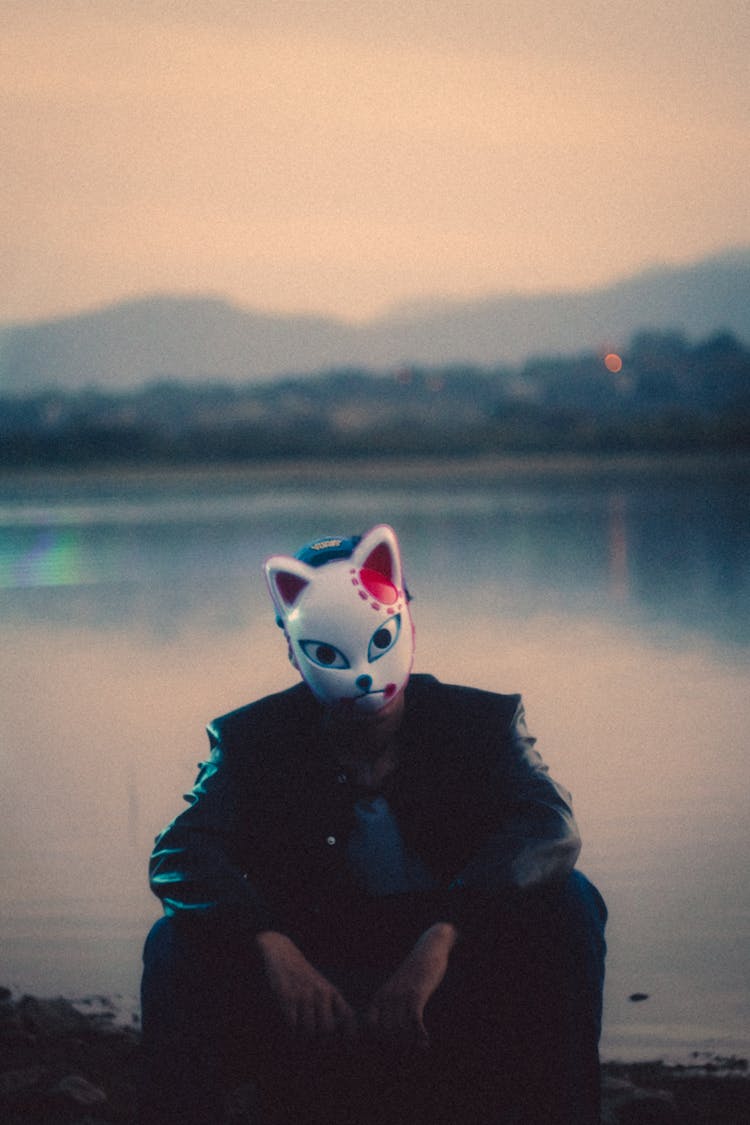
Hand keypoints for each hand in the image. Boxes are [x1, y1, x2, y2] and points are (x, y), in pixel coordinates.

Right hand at [255, 931, 357, 1042]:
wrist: (282, 954)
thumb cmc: (302, 976)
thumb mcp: (321, 986)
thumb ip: (332, 1006)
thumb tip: (343, 1035)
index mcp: (331, 992)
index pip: (348, 1017)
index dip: (350, 1035)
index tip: (347, 1046)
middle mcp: (320, 993)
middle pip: (327, 1029)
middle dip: (320, 1040)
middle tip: (313, 1042)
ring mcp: (303, 995)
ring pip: (308, 1031)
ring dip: (302, 1037)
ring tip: (298, 1035)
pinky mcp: (286, 997)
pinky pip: (292, 1026)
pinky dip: (290, 1031)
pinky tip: (289, 1027)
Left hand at [364, 922, 458, 1052]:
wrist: (428, 950)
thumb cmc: (414, 974)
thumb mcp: (398, 989)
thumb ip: (392, 1007)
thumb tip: (392, 1035)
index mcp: (380, 996)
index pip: (371, 1026)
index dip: (379, 1040)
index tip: (392, 1048)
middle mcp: (387, 996)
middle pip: (385, 1032)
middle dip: (396, 1046)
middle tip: (408, 1053)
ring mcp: (401, 994)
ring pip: (400, 1029)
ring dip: (410, 1043)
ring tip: (419, 1047)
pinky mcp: (417, 993)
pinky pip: (415, 1021)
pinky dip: (420, 1035)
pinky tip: (426, 1041)